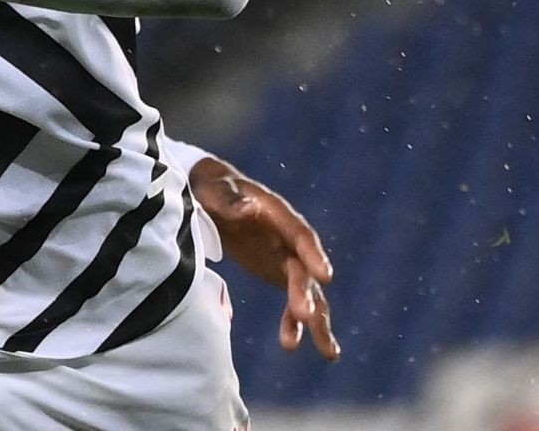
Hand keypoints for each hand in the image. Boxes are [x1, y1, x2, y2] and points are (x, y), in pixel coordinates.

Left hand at [191, 156, 339, 360]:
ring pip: (308, 292)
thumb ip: (228, 199)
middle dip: (305, 293)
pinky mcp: (278, 273)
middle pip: (302, 269)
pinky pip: (291, 302)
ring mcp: (287, 258)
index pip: (301, 235)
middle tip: (305, 316)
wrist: (209, 191)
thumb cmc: (213, 186)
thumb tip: (248, 207)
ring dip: (315, 321)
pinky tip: (292, 345)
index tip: (326, 276)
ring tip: (329, 353)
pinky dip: (293, 324)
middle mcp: (289, 239)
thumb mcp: (215, 188)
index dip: (313, 254)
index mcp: (277, 214)